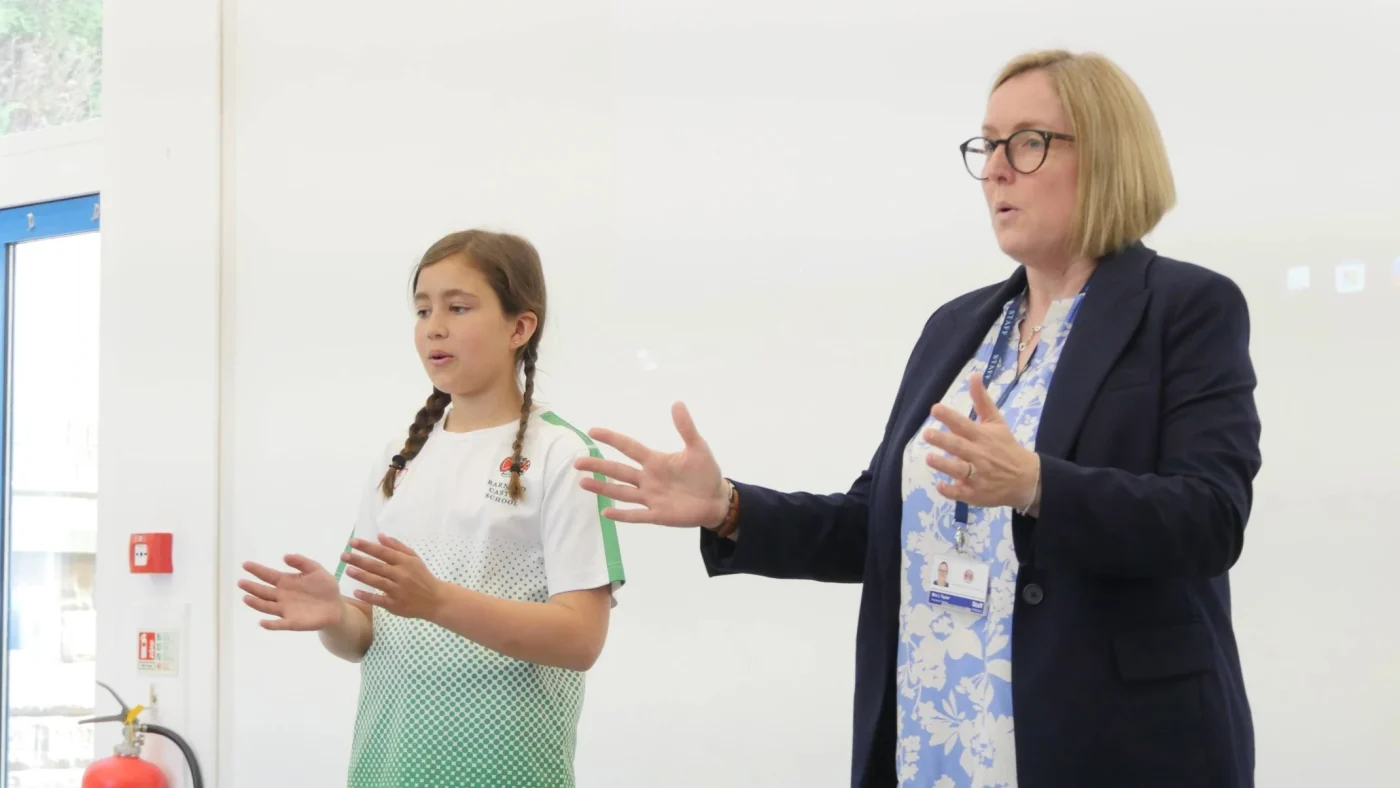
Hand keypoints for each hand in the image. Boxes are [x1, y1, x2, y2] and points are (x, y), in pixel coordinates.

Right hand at [239, 555, 343, 630]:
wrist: (336, 606)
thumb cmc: (325, 587)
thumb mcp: (316, 570)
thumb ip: (302, 562)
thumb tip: (285, 556)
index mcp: (286, 582)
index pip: (268, 575)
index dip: (257, 570)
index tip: (245, 564)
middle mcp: (281, 596)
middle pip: (263, 592)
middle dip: (252, 587)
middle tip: (241, 582)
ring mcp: (285, 610)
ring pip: (267, 607)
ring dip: (256, 603)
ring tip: (246, 598)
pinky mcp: (292, 622)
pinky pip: (279, 624)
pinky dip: (271, 624)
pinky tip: (262, 622)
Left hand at [340, 534, 445, 619]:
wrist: (435, 599)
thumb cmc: (422, 576)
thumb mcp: (414, 558)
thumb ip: (397, 547)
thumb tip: (380, 536)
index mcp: (405, 562)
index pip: (383, 552)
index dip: (367, 547)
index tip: (353, 542)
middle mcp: (401, 575)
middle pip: (377, 566)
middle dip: (359, 560)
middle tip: (343, 556)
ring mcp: (398, 590)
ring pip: (377, 581)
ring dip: (361, 576)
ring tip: (348, 570)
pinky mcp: (396, 604)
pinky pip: (379, 600)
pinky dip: (368, 596)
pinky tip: (356, 592)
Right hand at [574, 402, 729, 527]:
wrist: (716, 500)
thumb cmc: (705, 473)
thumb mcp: (698, 448)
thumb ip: (686, 428)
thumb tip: (677, 403)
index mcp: (655, 461)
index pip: (629, 447)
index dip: (612, 439)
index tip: (592, 432)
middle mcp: (648, 479)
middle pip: (618, 471)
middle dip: (598, 466)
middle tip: (578, 461)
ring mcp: (650, 497)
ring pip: (622, 492)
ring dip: (603, 488)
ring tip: (583, 482)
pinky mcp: (657, 515)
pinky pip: (636, 515)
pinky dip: (622, 514)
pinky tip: (605, 512)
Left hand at [923, 372, 1039, 509]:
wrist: (1026, 479)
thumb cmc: (1006, 447)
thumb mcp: (996, 422)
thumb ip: (982, 400)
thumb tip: (974, 374)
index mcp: (983, 437)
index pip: (965, 425)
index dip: (950, 417)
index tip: (935, 409)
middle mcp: (980, 455)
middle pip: (960, 447)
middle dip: (943, 440)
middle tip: (927, 434)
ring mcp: (978, 476)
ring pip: (959, 470)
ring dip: (944, 465)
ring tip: (929, 458)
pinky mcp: (976, 494)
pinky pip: (960, 493)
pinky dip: (950, 490)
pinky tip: (940, 485)